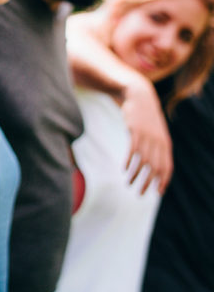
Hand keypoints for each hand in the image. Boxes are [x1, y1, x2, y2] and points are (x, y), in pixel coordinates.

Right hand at [120, 76, 172, 193]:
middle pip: (155, 168)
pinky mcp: (135, 130)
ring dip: (136, 175)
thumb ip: (157, 148)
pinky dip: (128, 161)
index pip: (167, 168)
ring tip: (129, 184)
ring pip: (143, 161)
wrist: (140, 97)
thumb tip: (154, 166)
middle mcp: (159, 142)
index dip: (163, 181)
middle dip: (148, 183)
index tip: (157, 193)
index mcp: (165, 144)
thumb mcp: (155, 133)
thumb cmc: (146, 118)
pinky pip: (133, 150)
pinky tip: (123, 169)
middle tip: (140, 194)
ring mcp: (147, 136)